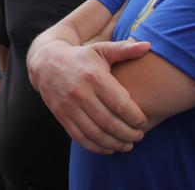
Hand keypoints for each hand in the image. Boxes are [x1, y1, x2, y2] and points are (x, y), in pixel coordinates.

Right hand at [28, 39, 150, 153]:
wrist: (46, 62)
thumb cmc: (81, 57)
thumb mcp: (101, 49)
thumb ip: (124, 49)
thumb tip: (148, 45)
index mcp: (94, 77)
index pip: (121, 105)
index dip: (136, 118)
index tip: (143, 122)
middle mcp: (80, 93)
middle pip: (110, 123)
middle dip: (129, 134)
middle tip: (139, 136)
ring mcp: (69, 106)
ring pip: (96, 133)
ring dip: (115, 144)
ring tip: (127, 145)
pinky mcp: (61, 115)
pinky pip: (80, 138)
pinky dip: (96, 147)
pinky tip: (109, 148)